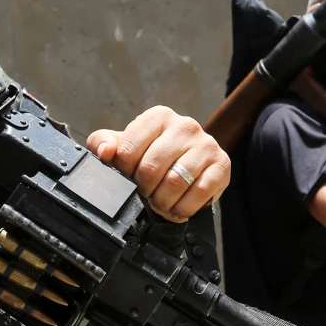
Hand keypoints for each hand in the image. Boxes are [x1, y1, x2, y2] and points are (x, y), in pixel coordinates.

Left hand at [85, 106, 230, 221]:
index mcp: (158, 117)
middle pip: (151, 169)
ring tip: (160, 203)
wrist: (191, 165)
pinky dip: (183, 209)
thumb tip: (104, 151)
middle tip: (145, 196)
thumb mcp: (125, 146)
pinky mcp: (222, 165)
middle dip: (143, 191)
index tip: (128, 179)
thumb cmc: (153, 155)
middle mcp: (185, 126)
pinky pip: (199, 193)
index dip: (123, 173)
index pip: (127, 150)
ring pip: (175, 182)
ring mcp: (206, 144)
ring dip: (162, 202)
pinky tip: (178, 209)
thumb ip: (103, 143)